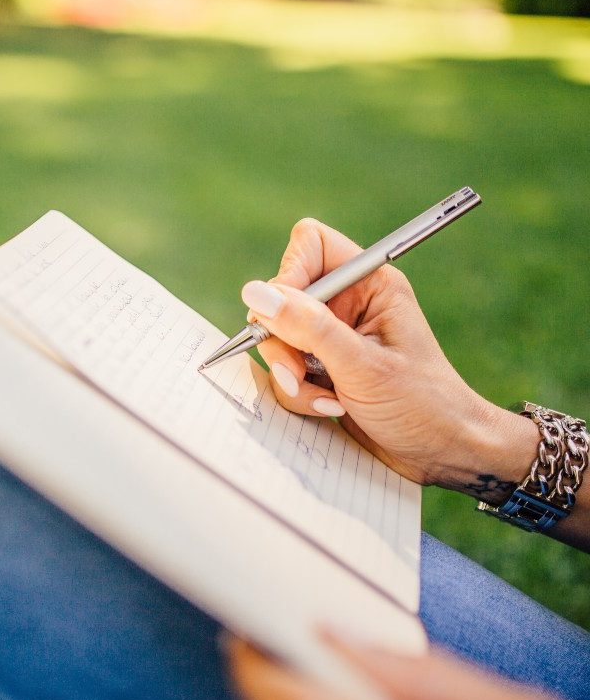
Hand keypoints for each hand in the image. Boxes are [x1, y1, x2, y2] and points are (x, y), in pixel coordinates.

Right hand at [245, 218, 537, 493]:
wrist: (443, 454)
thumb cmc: (423, 405)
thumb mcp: (362, 365)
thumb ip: (308, 327)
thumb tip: (255, 294)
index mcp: (369, 284)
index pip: (310, 245)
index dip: (290, 274)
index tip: (284, 315)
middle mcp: (348, 305)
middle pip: (282, 298)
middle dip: (284, 341)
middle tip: (300, 372)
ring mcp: (332, 338)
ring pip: (277, 339)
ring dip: (292, 375)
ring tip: (326, 400)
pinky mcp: (322, 370)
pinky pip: (285, 371)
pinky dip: (299, 394)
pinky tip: (330, 408)